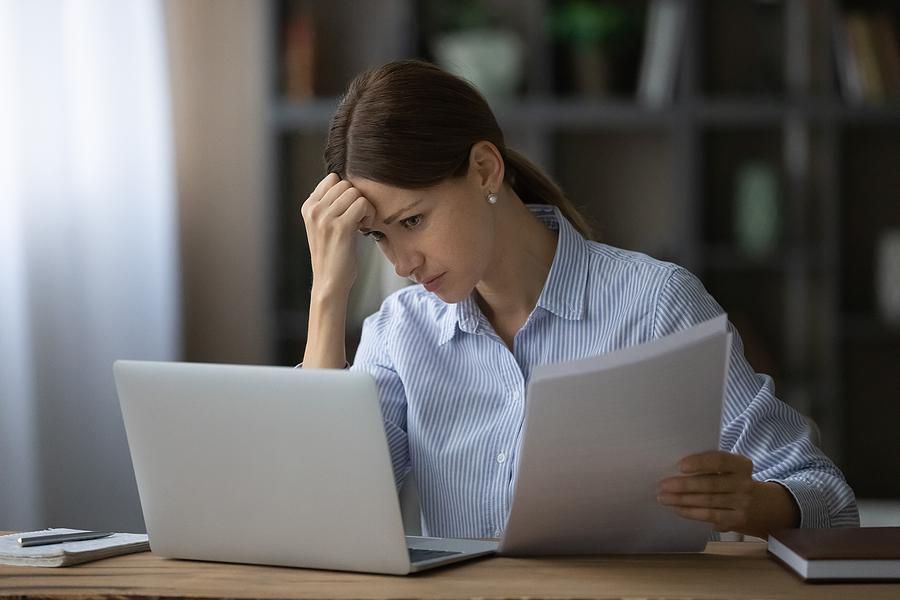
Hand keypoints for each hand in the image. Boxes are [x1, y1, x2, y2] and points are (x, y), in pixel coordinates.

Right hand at [300, 173, 374, 297]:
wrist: (329, 282)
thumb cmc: (332, 255)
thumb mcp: (324, 226)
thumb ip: (330, 205)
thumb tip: (347, 184)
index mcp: (308, 207)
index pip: (332, 179)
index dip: (346, 192)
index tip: (349, 210)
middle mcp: (314, 210)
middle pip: (345, 184)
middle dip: (357, 198)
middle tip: (359, 218)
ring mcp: (325, 218)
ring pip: (355, 192)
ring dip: (365, 206)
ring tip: (362, 223)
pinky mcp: (340, 227)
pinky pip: (362, 204)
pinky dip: (369, 214)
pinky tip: (364, 227)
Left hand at [657, 451, 754, 533]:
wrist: (763, 505)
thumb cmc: (733, 481)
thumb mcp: (730, 469)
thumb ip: (710, 466)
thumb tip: (675, 468)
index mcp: (742, 464)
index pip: (720, 460)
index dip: (700, 462)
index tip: (680, 465)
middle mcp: (745, 483)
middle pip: (711, 483)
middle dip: (684, 485)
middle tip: (662, 484)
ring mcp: (743, 503)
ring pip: (708, 501)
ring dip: (682, 500)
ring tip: (663, 498)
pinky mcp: (737, 520)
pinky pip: (710, 516)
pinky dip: (691, 512)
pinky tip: (676, 508)